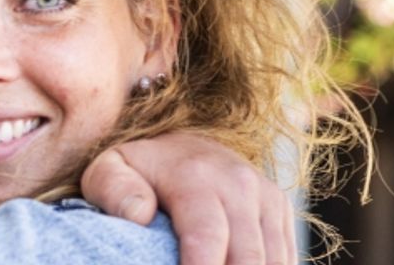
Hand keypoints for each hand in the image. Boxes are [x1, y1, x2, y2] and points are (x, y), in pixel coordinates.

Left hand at [80, 132, 295, 264]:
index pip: (207, 241)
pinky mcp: (280, 208)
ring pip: (272, 261)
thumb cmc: (139, 167)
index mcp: (197, 177)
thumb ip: (114, 190)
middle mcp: (240, 183)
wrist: (180, 141)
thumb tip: (139, 215)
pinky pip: (284, 257)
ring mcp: (265, 195)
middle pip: (247, 259)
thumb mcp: (108, 170)